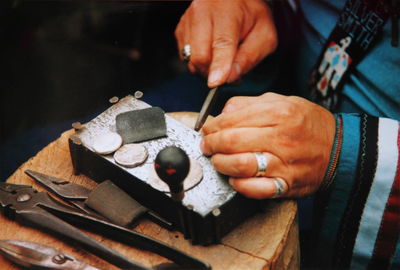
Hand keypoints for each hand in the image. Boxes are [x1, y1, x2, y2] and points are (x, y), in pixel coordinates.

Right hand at [175, 0, 276, 87]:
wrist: (236, 0)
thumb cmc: (252, 17)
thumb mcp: (264, 35)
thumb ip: (249, 57)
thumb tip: (230, 78)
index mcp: (227, 10)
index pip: (221, 43)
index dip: (219, 65)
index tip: (216, 83)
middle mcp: (202, 12)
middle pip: (200, 55)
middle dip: (213, 73)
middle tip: (230, 73)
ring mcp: (188, 21)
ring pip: (190, 59)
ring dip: (206, 69)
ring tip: (222, 61)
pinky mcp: (181, 30)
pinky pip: (185, 57)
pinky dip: (198, 63)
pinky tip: (211, 54)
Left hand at [200, 93, 335, 198]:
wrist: (340, 150)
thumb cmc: (308, 124)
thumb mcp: (283, 101)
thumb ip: (250, 104)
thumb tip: (222, 113)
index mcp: (279, 113)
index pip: (231, 120)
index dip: (212, 127)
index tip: (207, 130)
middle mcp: (281, 138)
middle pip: (230, 142)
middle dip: (211, 144)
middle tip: (207, 146)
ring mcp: (284, 163)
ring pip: (239, 165)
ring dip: (220, 164)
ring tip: (218, 160)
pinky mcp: (286, 185)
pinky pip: (254, 189)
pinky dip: (238, 185)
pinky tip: (235, 178)